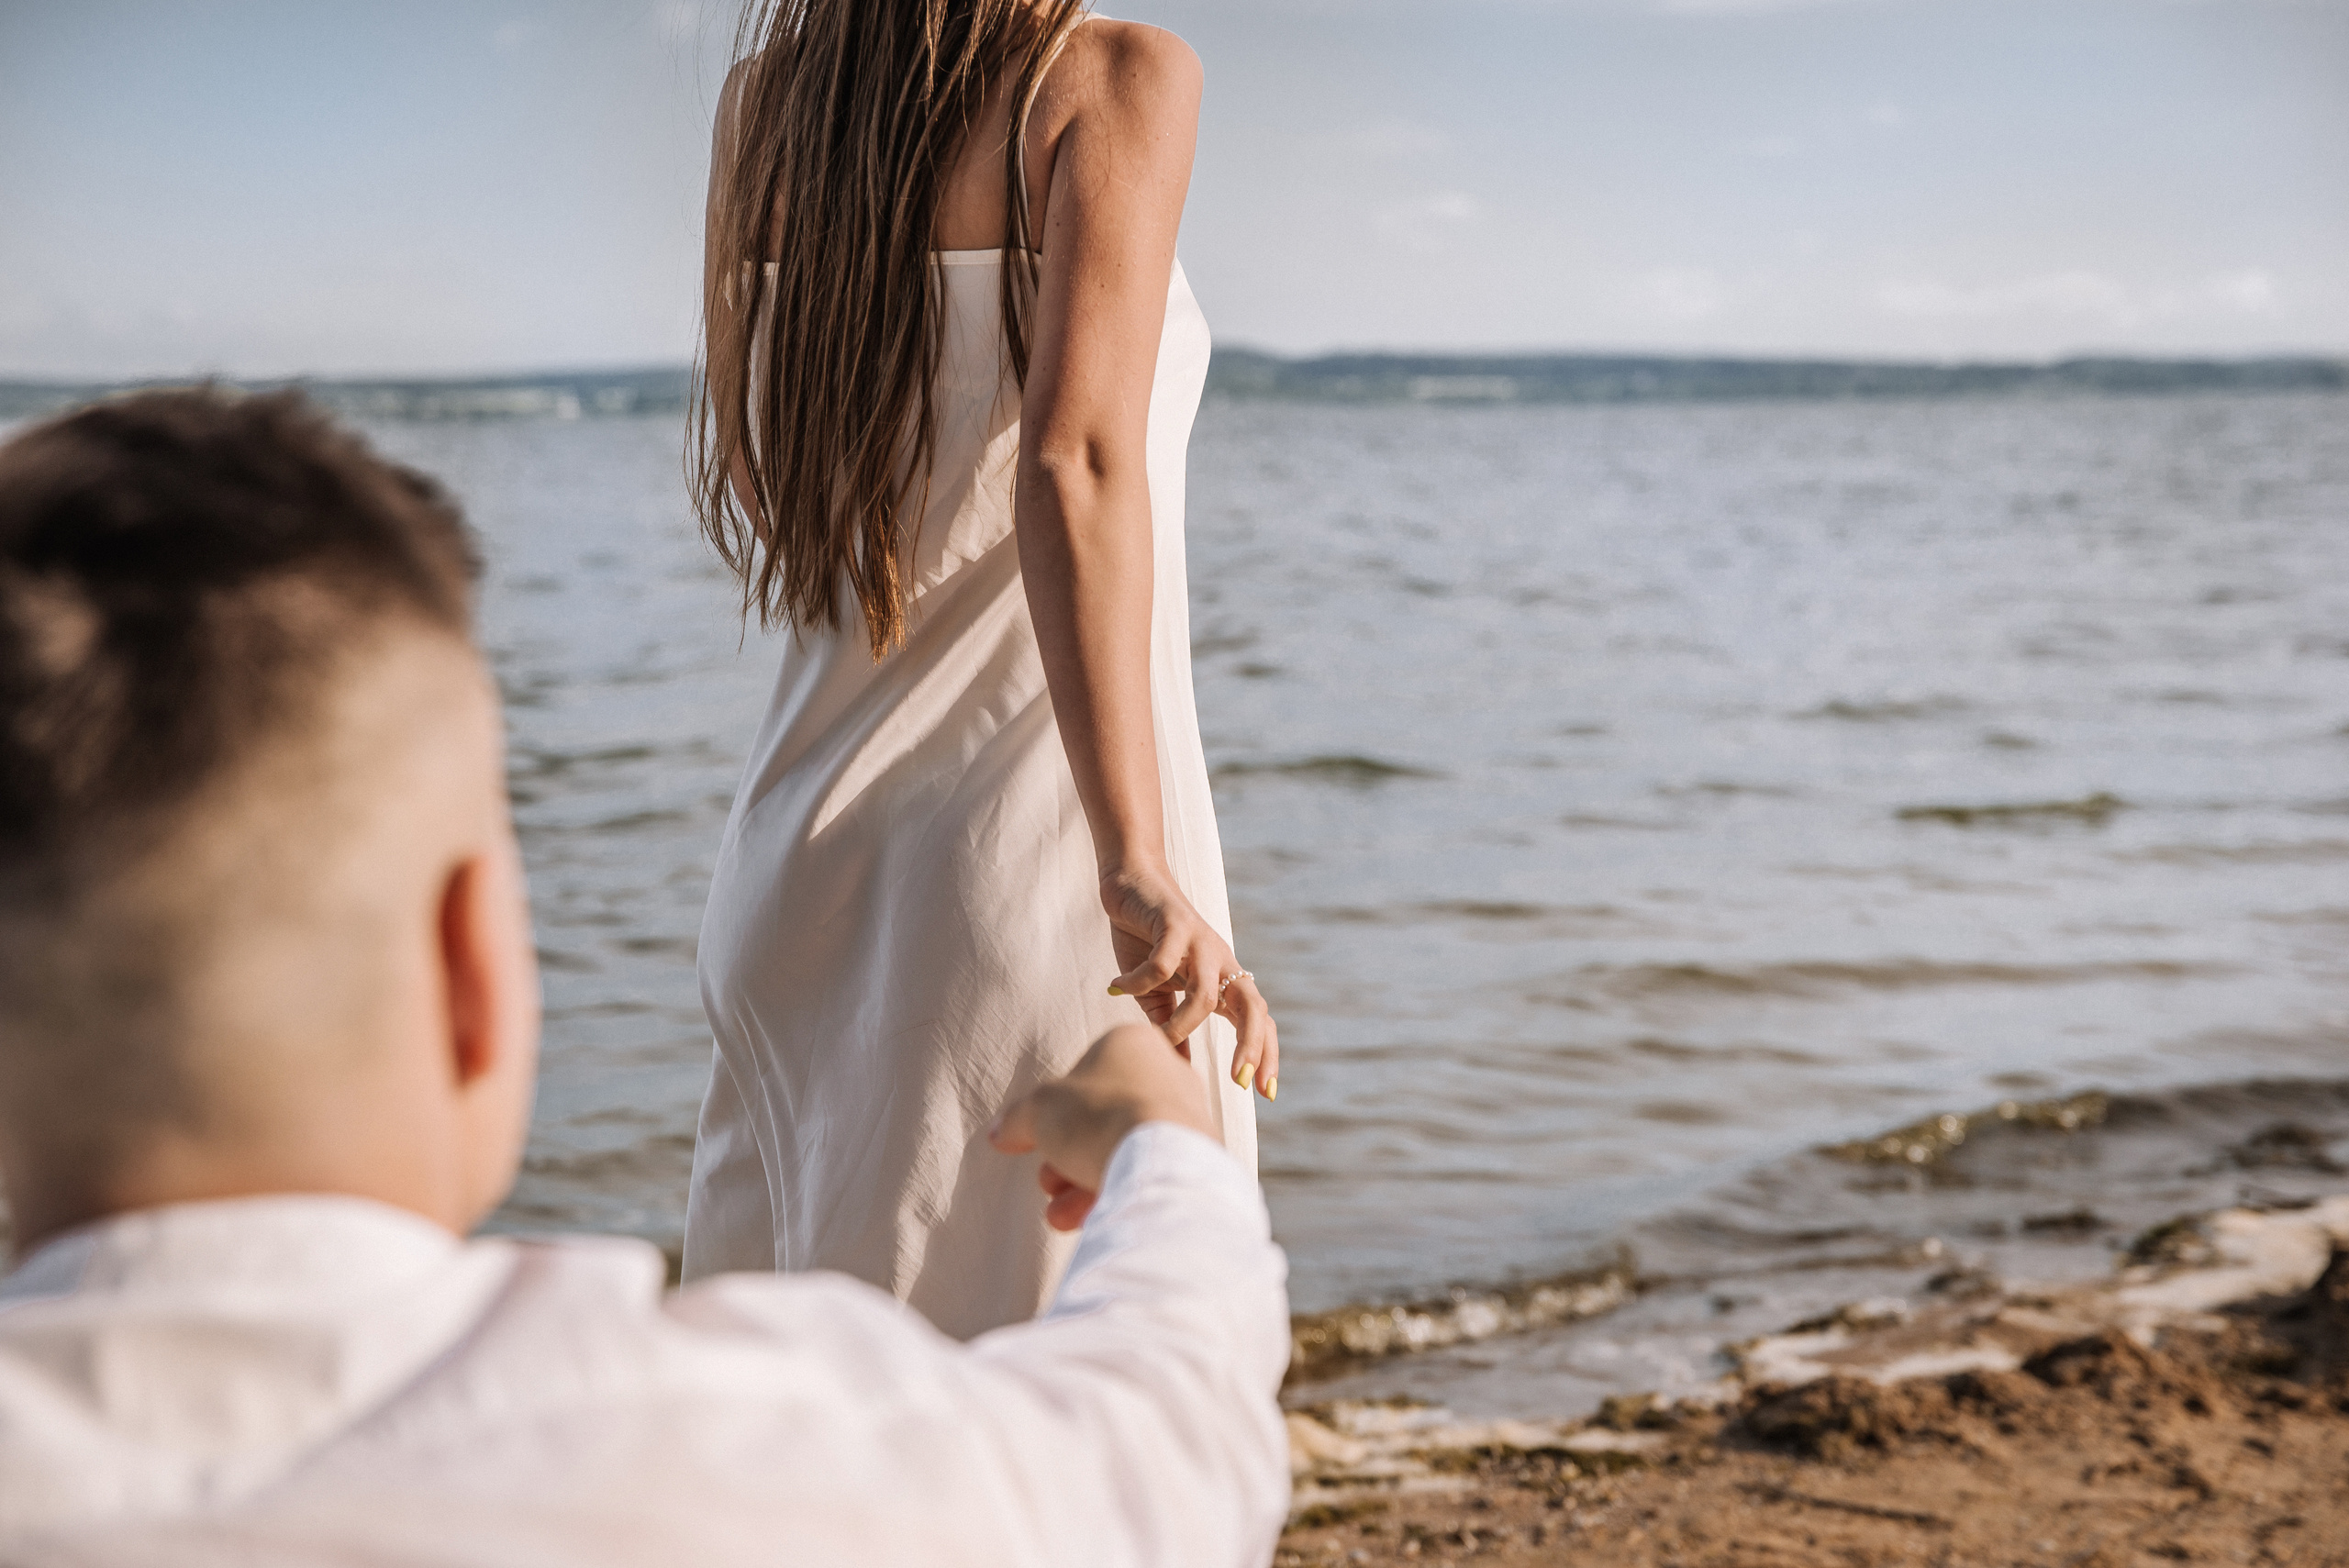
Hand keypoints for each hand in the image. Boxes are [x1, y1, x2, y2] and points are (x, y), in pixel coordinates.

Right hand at [989, 1024, 1215, 1229]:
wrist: (1159, 1160)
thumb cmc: (1099, 1116)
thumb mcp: (1039, 1110)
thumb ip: (1018, 1118)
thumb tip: (1001, 1132)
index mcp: (1132, 1043)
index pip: (1084, 1076)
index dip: (1054, 1112)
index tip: (1038, 1139)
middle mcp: (1167, 1073)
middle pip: (1101, 1119)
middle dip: (1067, 1158)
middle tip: (1049, 1184)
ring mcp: (1187, 1116)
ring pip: (1123, 1150)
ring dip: (1083, 1184)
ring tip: (1062, 1215)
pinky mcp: (1199, 1156)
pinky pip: (1148, 1173)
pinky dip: (1117, 1193)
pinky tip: (1091, 1219)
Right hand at [1099, 862, 1280, 1098]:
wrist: (1130, 884)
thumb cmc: (1144, 941)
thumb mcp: (1157, 994)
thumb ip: (1170, 1027)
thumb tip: (1177, 1067)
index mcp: (1223, 981)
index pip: (1258, 1021)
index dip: (1266, 1054)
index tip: (1266, 1093)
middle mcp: (1221, 962)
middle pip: (1254, 1006)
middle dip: (1253, 1044)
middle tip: (1239, 1079)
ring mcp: (1202, 941)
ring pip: (1205, 993)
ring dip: (1181, 1024)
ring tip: (1157, 1041)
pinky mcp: (1175, 921)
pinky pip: (1161, 964)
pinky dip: (1137, 981)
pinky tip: (1115, 988)